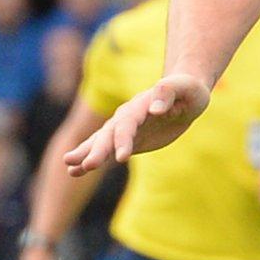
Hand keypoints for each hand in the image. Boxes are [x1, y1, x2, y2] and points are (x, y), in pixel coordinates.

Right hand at [65, 74, 211, 175]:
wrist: (186, 95)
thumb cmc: (188, 90)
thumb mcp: (186, 88)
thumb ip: (169, 92)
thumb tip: (155, 109)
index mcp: (140, 105)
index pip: (128, 124)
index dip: (124, 140)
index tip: (122, 158)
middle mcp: (127, 117)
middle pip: (109, 134)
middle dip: (98, 150)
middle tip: (86, 166)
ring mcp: (125, 129)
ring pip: (101, 142)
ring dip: (87, 154)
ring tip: (70, 168)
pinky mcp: (129, 141)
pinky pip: (108, 151)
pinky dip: (92, 158)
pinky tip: (75, 171)